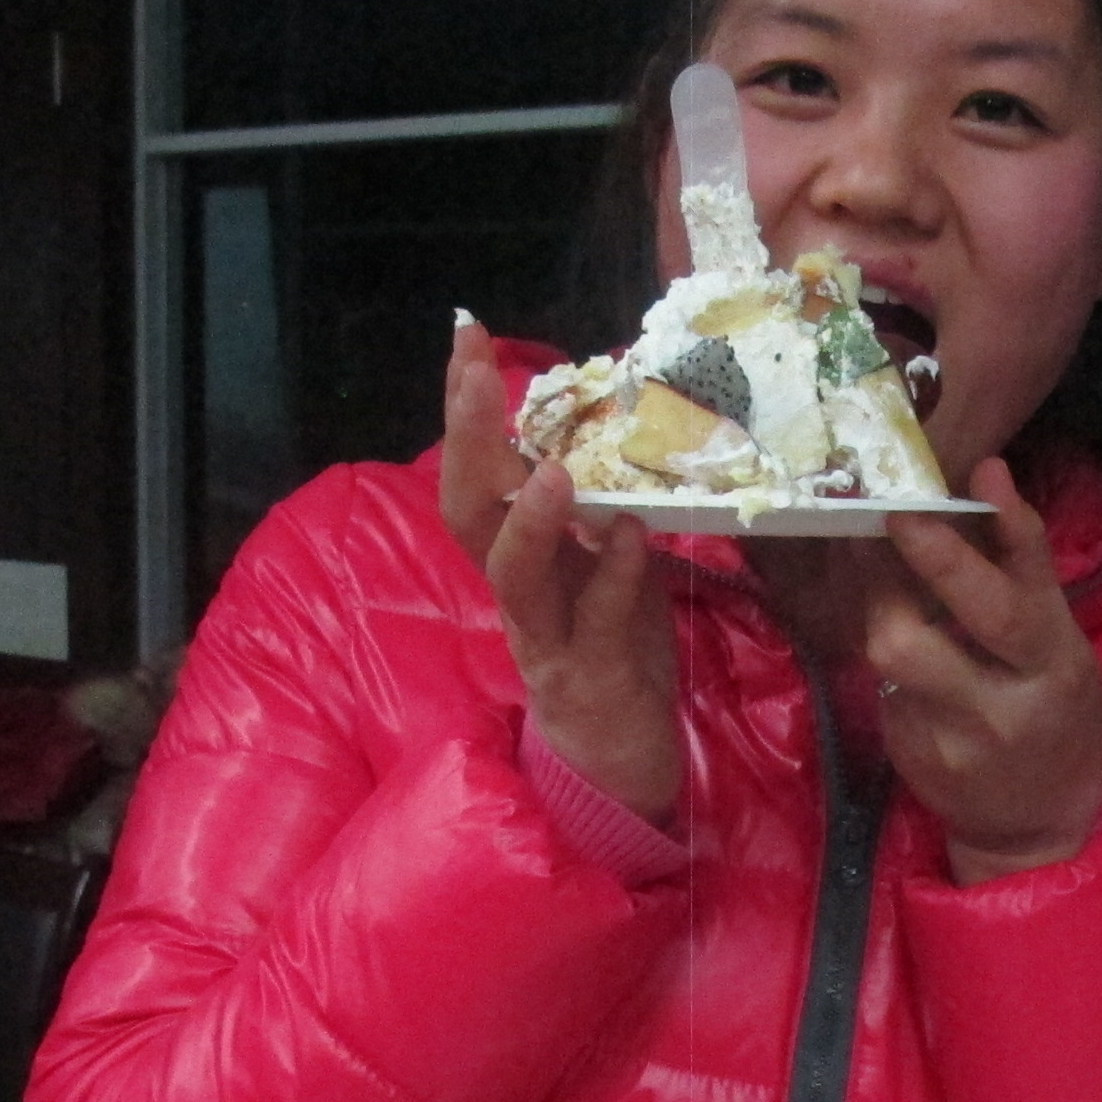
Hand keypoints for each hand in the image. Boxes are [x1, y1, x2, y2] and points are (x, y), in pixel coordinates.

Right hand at [441, 320, 680, 824]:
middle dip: (470, 439)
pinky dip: (615, 575)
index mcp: (522, 556)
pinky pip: (597, 623)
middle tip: (477, 373)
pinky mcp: (590, 680)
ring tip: (553, 469)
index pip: (477, 472)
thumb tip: (616, 431)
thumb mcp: (608, 568)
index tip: (467, 335)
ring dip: (530, 520)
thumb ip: (601, 511)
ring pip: (514, 576)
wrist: (620, 765)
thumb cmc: (614, 656)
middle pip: (469, 511)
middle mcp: (519, 592)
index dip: (467, 407)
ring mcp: (548, 639)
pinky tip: (634, 535)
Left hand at [866, 459, 1101, 883]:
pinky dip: (883, 635)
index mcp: (1056, 672)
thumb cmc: (1057, 718)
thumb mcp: (1063, 649)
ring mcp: (946, 738)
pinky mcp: (909, 753)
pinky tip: (892, 617)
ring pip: (890, 654)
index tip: (978, 473)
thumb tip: (986, 473)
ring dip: (879, 596)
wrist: (1038, 829)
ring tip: (879, 557)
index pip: (1017, 601)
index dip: (1001, 533)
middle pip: (924, 637)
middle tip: (889, 509)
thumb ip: (1025, 572)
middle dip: (904, 567)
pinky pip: (882, 677)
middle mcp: (999, 709)